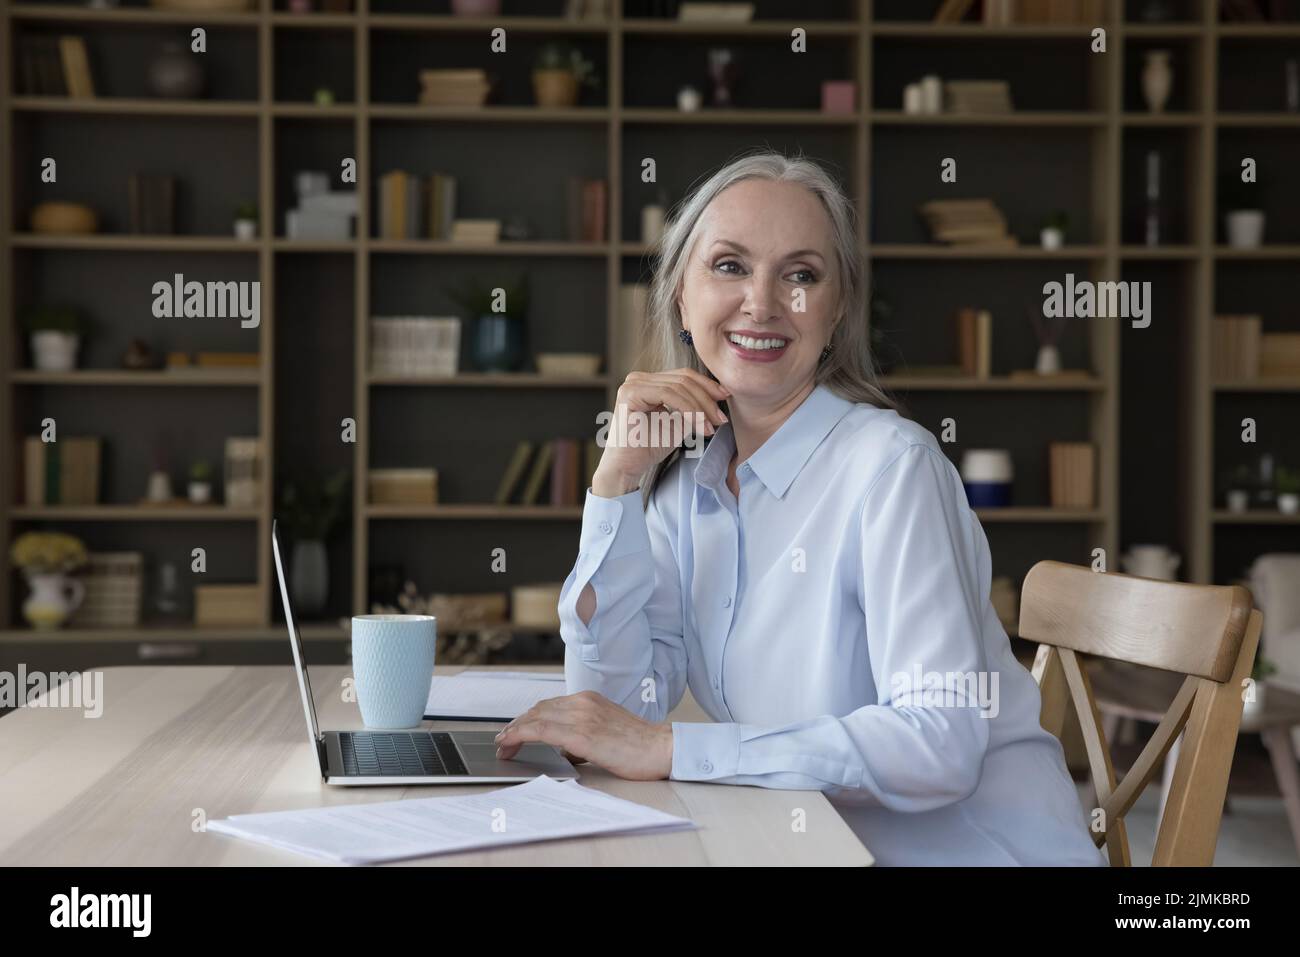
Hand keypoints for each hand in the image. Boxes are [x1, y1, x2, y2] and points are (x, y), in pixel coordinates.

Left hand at [494, 691, 674, 780]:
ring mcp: (582, 717)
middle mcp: (583, 703)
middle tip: (503, 741)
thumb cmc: (638, 744)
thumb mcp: (606, 730)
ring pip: (536, 718)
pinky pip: (542, 731)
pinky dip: (522, 734)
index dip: (527, 718)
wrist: (661, 748)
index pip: (548, 705)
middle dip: (516, 725)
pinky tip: (512, 743)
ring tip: (504, 745)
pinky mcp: (583, 735)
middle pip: (538, 710)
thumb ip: (582, 735)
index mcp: (589, 700)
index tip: (514, 731)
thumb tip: (564, 751)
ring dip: (514, 731)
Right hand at [592, 368, 730, 496]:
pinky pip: (668, 395)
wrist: (626, 468)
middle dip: (707, 399)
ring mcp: (632, 384)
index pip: (684, 376)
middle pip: (683, 379)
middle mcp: (638, 378)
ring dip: (700, 408)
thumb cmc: (648, 447)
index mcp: (648, 382)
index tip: (726, 399)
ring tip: (710, 427)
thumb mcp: (678, 423)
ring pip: (679, 387)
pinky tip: (698, 426)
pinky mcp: (630, 393)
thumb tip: (720, 395)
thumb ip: (693, 407)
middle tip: (720, 420)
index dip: (707, 386)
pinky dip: (688, 410)